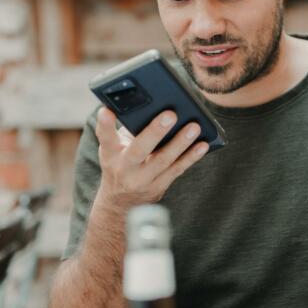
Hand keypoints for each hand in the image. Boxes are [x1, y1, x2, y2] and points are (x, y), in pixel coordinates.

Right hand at [94, 107, 208, 212]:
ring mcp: (142, 180)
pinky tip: (202, 145)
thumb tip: (151, 105)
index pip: (105, 138)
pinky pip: (177, 170)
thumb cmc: (120, 163)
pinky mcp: (158, 187)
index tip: (106, 111)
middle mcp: (124, 169)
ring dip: (180, 143)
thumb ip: (127, 129)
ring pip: (163, 161)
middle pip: (139, 150)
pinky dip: (191, 157)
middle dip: (155, 132)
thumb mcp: (114, 148)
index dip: (105, 125)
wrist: (120, 202)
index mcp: (110, 154)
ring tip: (194, 127)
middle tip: (171, 114)